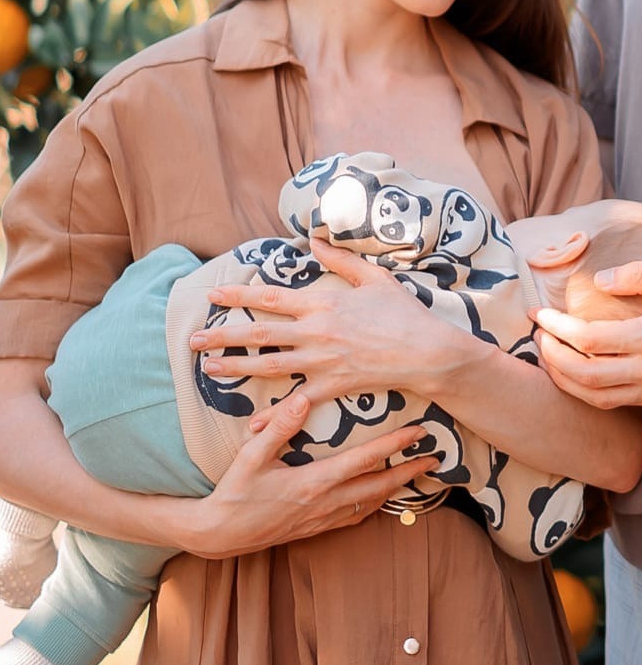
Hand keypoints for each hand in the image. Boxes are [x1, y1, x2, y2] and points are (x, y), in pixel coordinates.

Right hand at [174, 392, 439, 559]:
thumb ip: (279, 428)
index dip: (394, 447)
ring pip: (371, 505)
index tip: (419, 433)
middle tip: (436, 459)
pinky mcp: (316, 530)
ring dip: (396, 490)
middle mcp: (325, 503)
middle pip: (379, 487)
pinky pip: (355, 519)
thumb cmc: (234, 492)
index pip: (364, 461)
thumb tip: (303, 399)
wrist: (218, 535)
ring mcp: (322, 520)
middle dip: (409, 472)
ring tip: (418, 476)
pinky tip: (382, 500)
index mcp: (313, 482)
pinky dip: (375, 508)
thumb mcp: (250, 456)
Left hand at [188, 239, 460, 405]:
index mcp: (323, 304)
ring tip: (209, 369)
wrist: (425, 351)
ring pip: (269, 365)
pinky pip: (297, 401)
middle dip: (223, 336)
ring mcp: (322, 361)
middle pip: (259, 334)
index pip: (271, 298)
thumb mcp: (375, 278)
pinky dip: (274, 415)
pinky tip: (251, 424)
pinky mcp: (333, 385)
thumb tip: (314, 241)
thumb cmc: (404, 313)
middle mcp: (316, 332)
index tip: (213, 296)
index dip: (239, 296)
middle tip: (193, 340)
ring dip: (235, 367)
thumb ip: (342, 260)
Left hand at [531, 259, 641, 408]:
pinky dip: (589, 392)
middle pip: (583, 376)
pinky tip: (581, 373)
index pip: (588, 339)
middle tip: (537, 337)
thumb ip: (641, 273)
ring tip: (550, 357)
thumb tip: (600, 281)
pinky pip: (616, 403)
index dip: (557, 328)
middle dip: (551, 358)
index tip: (540, 314)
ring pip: (596, 398)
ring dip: (565, 380)